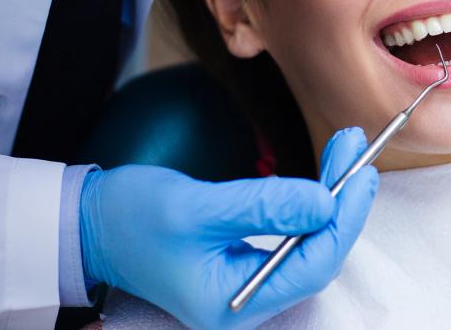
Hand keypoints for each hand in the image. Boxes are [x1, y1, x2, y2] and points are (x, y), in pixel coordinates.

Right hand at [80, 127, 377, 329]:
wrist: (90, 224)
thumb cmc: (131, 218)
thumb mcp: (197, 207)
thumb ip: (263, 206)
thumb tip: (324, 202)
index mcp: (232, 302)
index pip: (312, 265)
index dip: (344, 218)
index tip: (360, 173)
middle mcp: (246, 302)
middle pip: (317, 255)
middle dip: (342, 201)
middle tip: (354, 147)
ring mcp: (245, 284)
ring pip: (309, 244)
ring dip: (330, 198)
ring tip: (344, 152)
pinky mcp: (243, 262)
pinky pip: (292, 236)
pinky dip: (309, 203)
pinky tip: (321, 176)